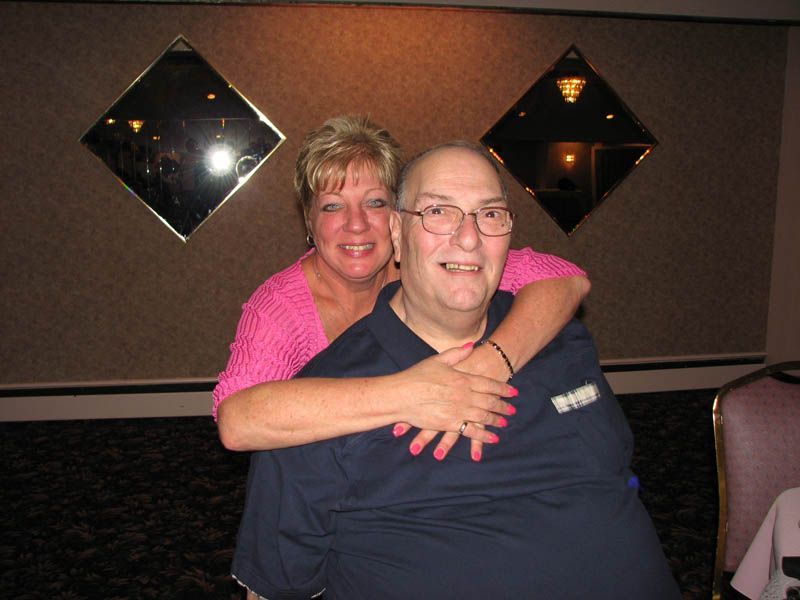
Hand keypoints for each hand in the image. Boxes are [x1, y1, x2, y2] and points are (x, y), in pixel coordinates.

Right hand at [390, 344, 517, 461]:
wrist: (400, 395)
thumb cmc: (416, 376)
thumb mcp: (437, 360)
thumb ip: (457, 354)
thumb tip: (471, 345)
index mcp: (462, 378)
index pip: (489, 384)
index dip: (503, 388)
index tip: (513, 392)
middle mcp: (464, 395)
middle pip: (490, 401)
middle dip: (503, 405)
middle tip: (513, 409)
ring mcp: (458, 410)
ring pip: (484, 416)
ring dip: (497, 419)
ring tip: (505, 423)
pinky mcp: (450, 424)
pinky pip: (472, 431)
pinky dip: (484, 435)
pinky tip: (493, 438)